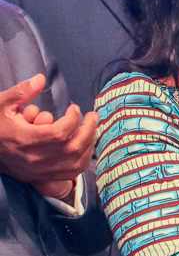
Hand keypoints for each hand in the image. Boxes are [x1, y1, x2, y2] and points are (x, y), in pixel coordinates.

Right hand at [0, 74, 96, 196]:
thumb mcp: (1, 104)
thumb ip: (22, 91)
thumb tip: (41, 78)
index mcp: (24, 139)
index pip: (59, 133)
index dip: (73, 119)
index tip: (74, 108)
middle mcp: (34, 158)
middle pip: (73, 148)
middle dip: (88, 130)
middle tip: (92, 116)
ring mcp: (39, 170)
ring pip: (75, 163)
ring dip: (89, 145)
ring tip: (91, 129)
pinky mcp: (41, 177)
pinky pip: (71, 174)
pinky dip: (83, 160)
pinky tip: (85, 146)